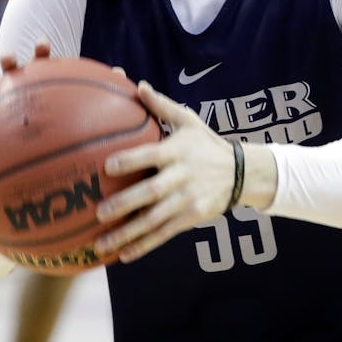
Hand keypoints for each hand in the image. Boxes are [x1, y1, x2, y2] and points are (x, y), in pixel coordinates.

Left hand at [93, 81, 242, 263]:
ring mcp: (187, 200)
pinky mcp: (191, 218)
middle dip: (125, 204)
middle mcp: (181, 177)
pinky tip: (123, 256)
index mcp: (176, 152)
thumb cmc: (205, 143)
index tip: (107, 167)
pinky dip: (144, 246)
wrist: (241, 172)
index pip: (151, 155)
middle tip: (100, 213)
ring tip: (102, 244)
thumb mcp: (189, 121)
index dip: (131, 161)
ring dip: (127, 233)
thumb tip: (139, 85)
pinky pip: (164, 234)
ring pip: (154, 220)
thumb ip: (161, 105)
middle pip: (151, 193)